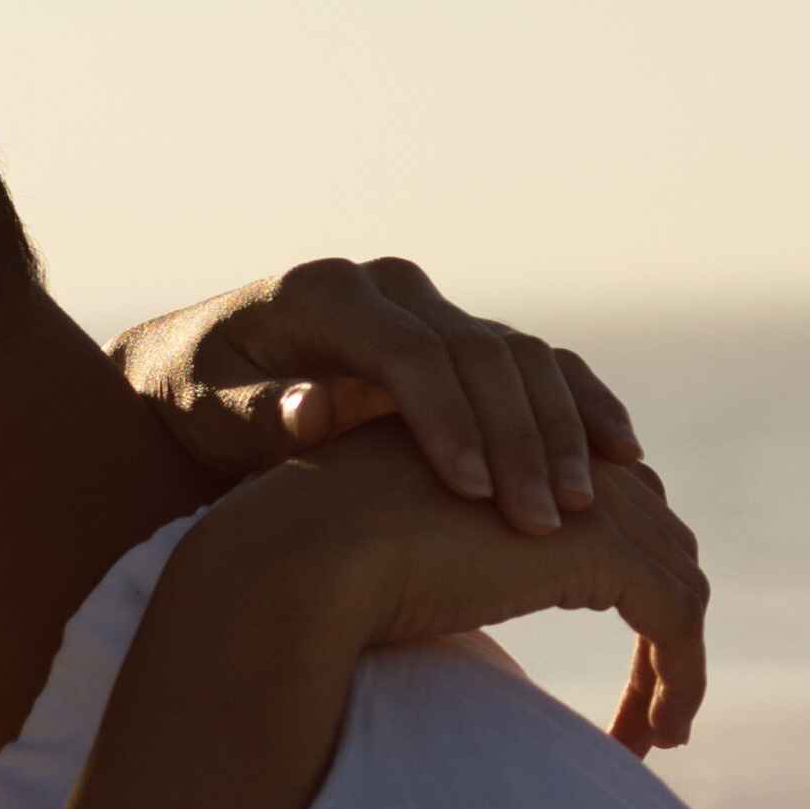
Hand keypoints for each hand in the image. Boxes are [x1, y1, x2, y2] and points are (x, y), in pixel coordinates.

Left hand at [125, 255, 638, 540]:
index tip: (476, 494)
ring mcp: (426, 308)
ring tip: (588, 504)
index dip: (451, 424)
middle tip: (548, 520)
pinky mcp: (452, 338)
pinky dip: (577, 407)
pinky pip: (533, 366)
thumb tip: (313, 408)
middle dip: (520, 439)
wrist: (189, 369)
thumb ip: (259, 412)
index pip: (412, 357)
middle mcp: (387, 289)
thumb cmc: (190, 401)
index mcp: (325, 297)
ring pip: (520, 357)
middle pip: (480, 356)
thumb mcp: (207, 410)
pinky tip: (620, 459)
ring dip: (562, 429)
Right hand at [216, 440, 709, 755]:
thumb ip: (449, 566)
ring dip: (677, 669)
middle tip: (649, 717)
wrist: (306, 557)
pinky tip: (656, 737)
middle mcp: (567, 463)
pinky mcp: (602, 548)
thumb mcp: (404, 562)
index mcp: (521, 452)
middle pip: (660, 549)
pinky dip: (681, 679)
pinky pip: (676, 620)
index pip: (616, 514)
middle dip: (666, 631)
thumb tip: (451, 609)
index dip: (629, 586)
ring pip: (679, 589)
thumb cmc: (321, 566)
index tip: (613, 662)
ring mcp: (591, 502)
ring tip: (655, 738)